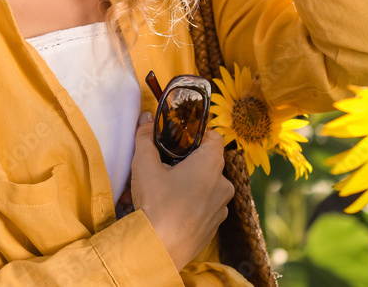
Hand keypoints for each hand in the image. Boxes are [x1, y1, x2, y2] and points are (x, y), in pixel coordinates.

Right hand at [128, 111, 233, 271]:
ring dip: (191, 183)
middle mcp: (223, 184)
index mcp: (211, 164)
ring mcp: (221, 208)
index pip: (214, 137)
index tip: (180, 138)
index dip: (198, 134)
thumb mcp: (144, 165)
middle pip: (209, 162)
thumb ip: (145, 138)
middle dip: (189, 161)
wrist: (159, 249)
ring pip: (208, 186)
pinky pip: (206, 206)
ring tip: (166, 190)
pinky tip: (172, 209)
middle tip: (166, 165)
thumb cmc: (156, 203)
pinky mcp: (215, 227)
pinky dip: (193, 203)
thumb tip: (145, 118)